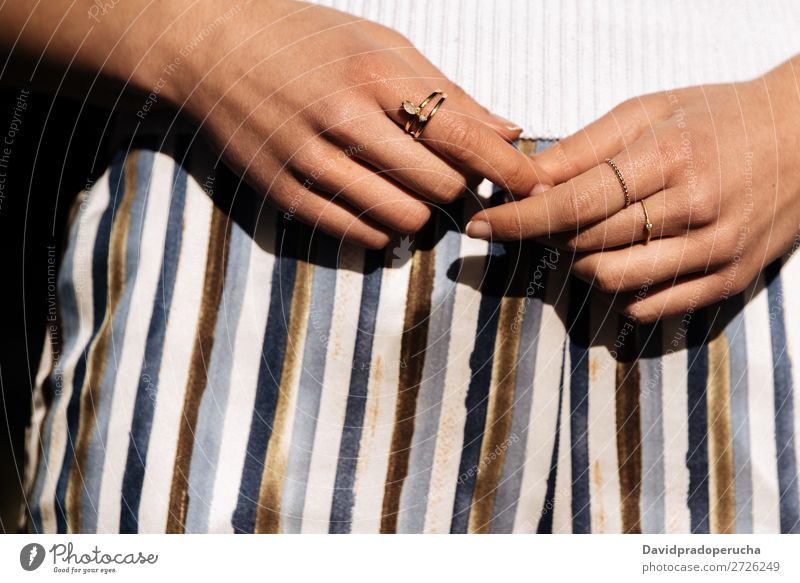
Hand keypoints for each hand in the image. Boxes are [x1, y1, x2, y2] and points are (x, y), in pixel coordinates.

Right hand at [160, 0, 550, 246]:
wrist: (211, 47)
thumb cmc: (306, 40)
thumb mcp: (380, 45)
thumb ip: (446, 91)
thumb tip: (508, 131)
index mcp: (374, 74)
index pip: (461, 134)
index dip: (507, 169)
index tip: (535, 186)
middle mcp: (343, 119)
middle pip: (439, 186)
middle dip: (462, 191)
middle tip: (457, 180)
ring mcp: (309, 161)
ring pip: (403, 218)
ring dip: (423, 214)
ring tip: (414, 192)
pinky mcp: (285, 193)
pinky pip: (358, 234)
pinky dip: (382, 228)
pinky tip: (379, 203)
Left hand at [466, 56, 799, 320]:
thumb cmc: (719, 116)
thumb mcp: (650, 112)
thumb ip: (584, 149)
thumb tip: (523, 178)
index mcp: (669, 157)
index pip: (574, 201)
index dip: (519, 219)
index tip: (481, 226)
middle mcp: (694, 208)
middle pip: (587, 241)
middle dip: (547, 235)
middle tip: (538, 219)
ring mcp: (716, 249)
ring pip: (613, 279)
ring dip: (581, 262)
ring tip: (584, 237)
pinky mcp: (731, 279)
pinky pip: (654, 307)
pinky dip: (621, 293)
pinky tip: (618, 262)